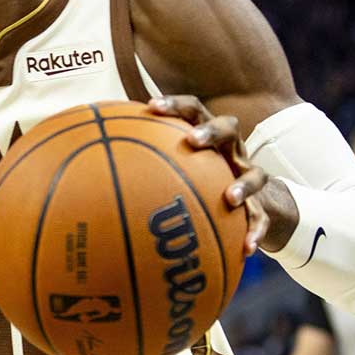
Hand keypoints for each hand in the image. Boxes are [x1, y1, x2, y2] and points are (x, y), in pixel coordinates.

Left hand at [147, 95, 294, 254]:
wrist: (257, 202)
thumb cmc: (205, 180)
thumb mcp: (179, 168)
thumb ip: (143, 165)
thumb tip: (90, 170)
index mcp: (208, 136)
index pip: (194, 109)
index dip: (174, 105)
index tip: (150, 106)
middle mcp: (231, 150)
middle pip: (228, 127)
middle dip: (210, 131)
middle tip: (193, 141)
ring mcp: (249, 175)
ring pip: (254, 173)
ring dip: (242, 184)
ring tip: (229, 198)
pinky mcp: (263, 205)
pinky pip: (262, 218)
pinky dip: (256, 231)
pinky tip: (247, 249)